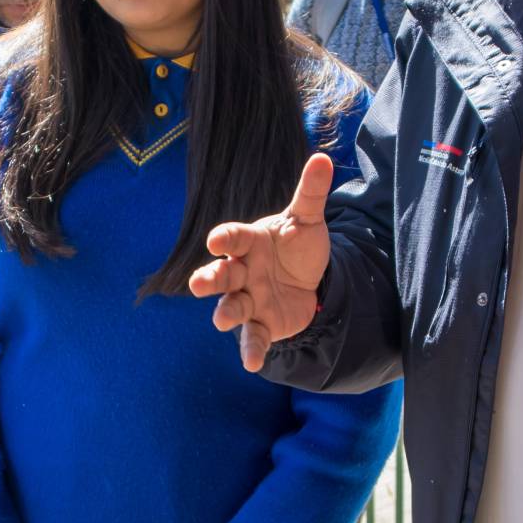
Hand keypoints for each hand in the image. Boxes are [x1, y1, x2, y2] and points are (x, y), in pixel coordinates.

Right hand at [188, 152, 334, 371]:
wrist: (309, 279)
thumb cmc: (297, 245)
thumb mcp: (307, 219)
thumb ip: (311, 192)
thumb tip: (323, 159)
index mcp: (250, 242)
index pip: (233, 237)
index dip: (224, 238)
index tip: (216, 239)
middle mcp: (242, 271)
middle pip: (220, 274)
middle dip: (210, 278)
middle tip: (199, 284)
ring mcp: (249, 298)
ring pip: (231, 306)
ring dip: (224, 313)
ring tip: (221, 321)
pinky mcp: (262, 324)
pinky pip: (253, 337)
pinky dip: (250, 350)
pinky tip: (251, 364)